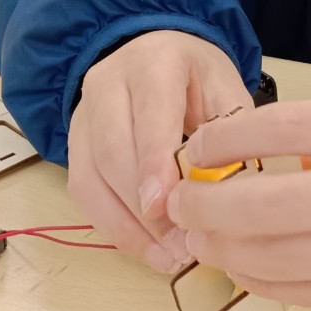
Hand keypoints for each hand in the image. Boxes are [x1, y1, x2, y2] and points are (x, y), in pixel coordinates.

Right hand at [68, 31, 252, 271]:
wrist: (155, 53)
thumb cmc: (196, 77)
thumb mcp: (225, 88)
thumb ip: (230, 130)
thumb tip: (236, 186)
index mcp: (154, 62)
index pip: (149, 115)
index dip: (153, 164)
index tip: (163, 207)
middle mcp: (107, 84)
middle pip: (113, 151)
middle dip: (144, 207)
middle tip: (181, 246)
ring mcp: (83, 114)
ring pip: (92, 178)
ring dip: (129, 226)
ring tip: (168, 257)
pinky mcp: (74, 144)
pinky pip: (85, 192)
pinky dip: (114, 227)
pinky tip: (148, 249)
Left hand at [167, 99, 310, 310]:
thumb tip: (284, 162)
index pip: (282, 128)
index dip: (225, 142)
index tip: (196, 150)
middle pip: (262, 204)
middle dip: (204, 206)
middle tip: (179, 201)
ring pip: (276, 258)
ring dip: (227, 249)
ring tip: (208, 238)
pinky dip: (269, 282)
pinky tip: (253, 270)